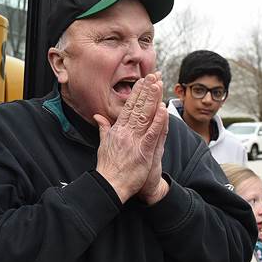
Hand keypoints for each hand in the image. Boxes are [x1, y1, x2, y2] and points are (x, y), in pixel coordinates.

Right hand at [94, 73, 164, 202]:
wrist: (109, 185)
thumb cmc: (107, 167)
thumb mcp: (103, 144)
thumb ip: (103, 128)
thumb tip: (98, 116)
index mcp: (117, 130)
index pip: (128, 107)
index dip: (136, 93)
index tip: (142, 81)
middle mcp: (125, 133)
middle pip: (138, 108)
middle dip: (146, 91)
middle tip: (153, 76)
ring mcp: (134, 142)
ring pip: (145, 117)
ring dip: (152, 100)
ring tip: (158, 85)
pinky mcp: (143, 152)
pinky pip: (152, 135)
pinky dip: (158, 122)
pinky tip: (163, 110)